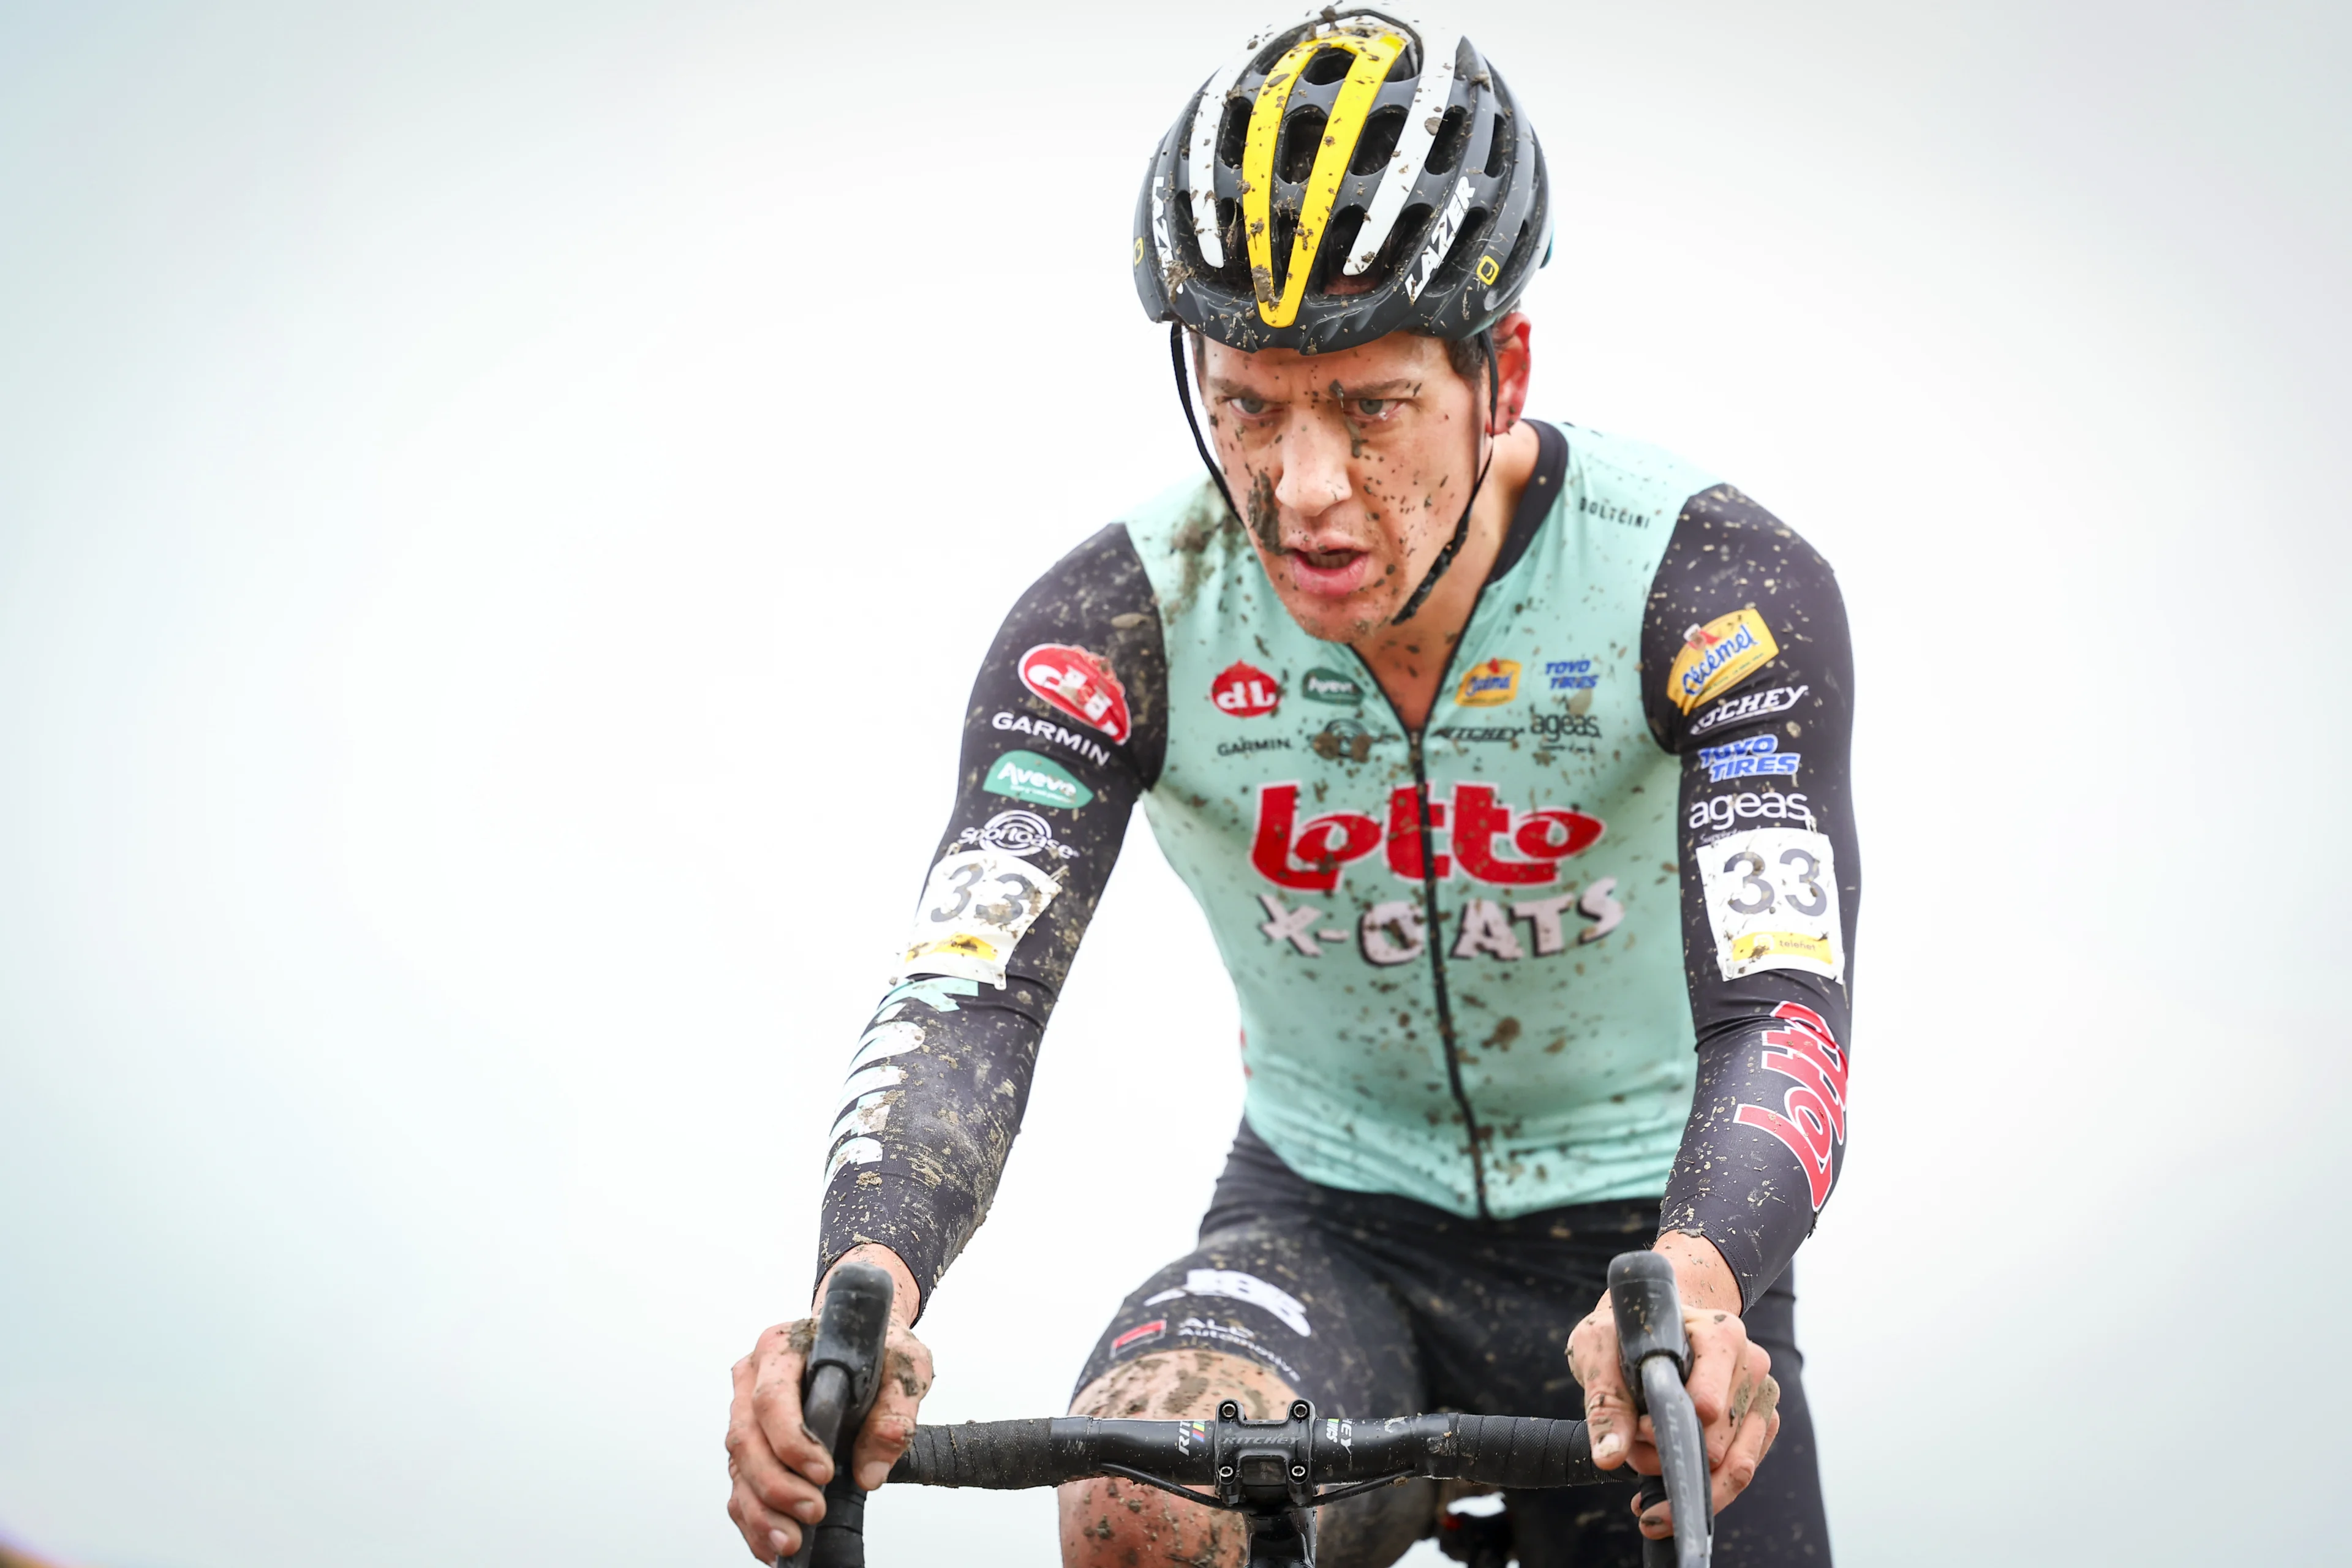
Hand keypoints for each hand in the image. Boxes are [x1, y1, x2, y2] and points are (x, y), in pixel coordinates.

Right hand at [725, 1247, 931, 1561]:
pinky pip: (740, 1488)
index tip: (823, 1472)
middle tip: (814, 1510)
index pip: (772, 1397)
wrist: (862, 1343)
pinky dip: (755, 1521)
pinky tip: (774, 1543)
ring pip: (739, 1469)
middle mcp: (753, 1379)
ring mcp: (745, 1414)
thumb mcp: (903, 1364)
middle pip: (747, 1438)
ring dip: (763, 1511)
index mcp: (781, 1348)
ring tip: (793, 1540)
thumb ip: (897, 1407)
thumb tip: (873, 1470)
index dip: (791, 1440)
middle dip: (777, 1484)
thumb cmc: (876, 1348)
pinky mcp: (749, 1446)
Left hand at [1565, 1235, 1779, 1541]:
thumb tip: (1610, 1457)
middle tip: (1633, 1447)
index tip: (1638, 1430)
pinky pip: (1738, 1476)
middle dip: (1669, 1460)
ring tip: (1645, 1476)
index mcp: (1721, 1336)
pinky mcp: (1762, 1425)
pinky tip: (1663, 1485)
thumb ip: (1605, 1400)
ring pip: (1736, 1470)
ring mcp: (1760, 1397)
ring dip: (1683, 1480)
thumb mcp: (1599, 1348)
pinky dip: (1701, 1489)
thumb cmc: (1624, 1332)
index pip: (1707, 1407)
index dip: (1667, 1431)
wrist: (1650, 1324)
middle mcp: (1752, 1365)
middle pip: (1719, 1447)